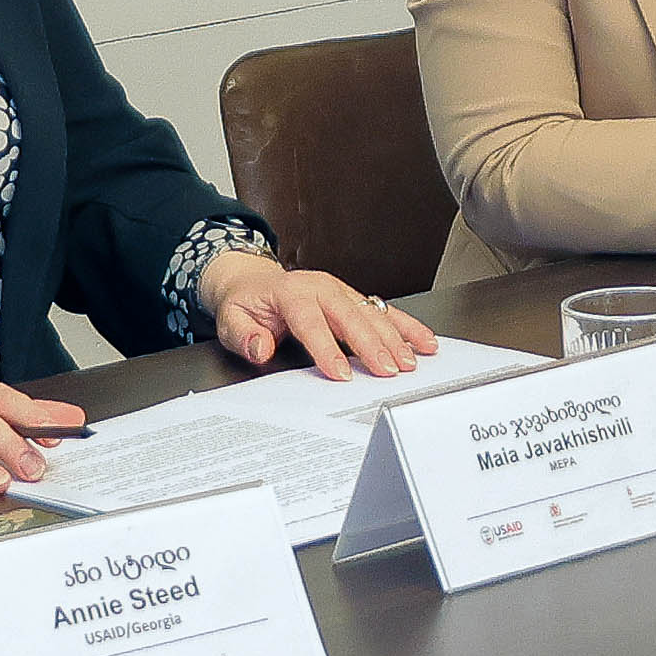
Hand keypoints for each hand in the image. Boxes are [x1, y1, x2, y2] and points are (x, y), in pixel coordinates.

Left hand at [200, 256, 433, 379]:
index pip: (311, 321)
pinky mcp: (354, 298)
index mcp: (291, 291)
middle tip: (388, 370)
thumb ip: (244, 336)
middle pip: (350, 316)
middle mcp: (320, 287)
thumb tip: (261, 347)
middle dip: (373, 344)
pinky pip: (383, 311)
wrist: (252, 282)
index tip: (341, 373)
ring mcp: (341, 290)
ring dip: (395, 337)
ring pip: (372, 313)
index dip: (327, 348)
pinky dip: (406, 326)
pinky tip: (423, 341)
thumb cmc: (246, 304)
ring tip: (411, 361)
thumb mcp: (231, 321)